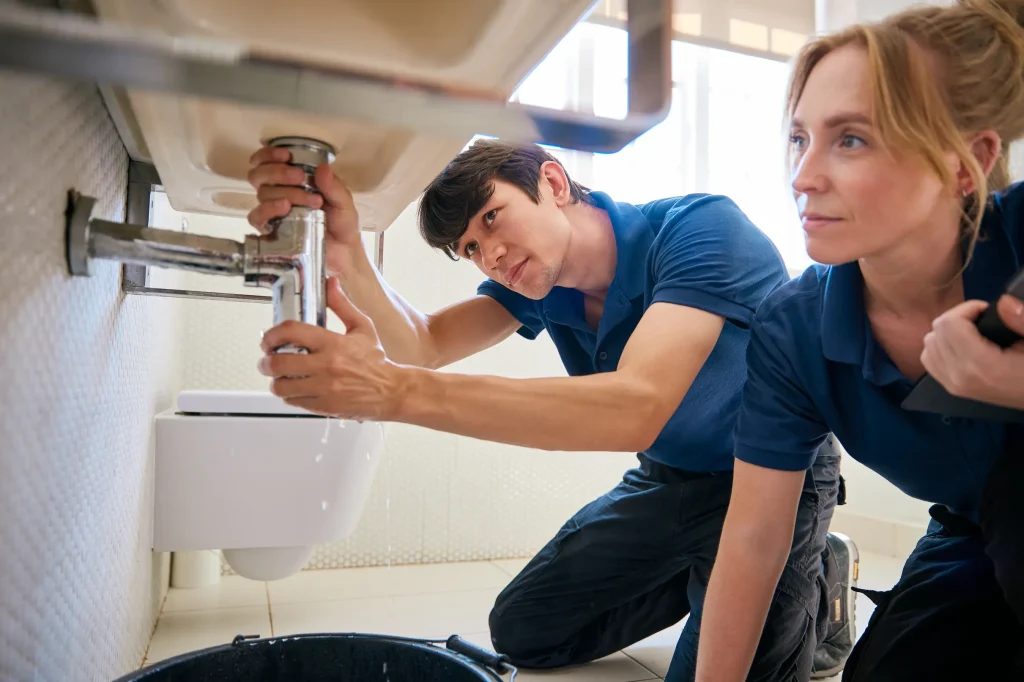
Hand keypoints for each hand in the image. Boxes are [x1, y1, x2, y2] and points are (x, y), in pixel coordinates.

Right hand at [247, 146, 361, 275]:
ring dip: (286, 192)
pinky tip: (285, 208)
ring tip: (312, 201)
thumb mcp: (343, 201)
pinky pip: (257, 218)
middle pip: (259, 175)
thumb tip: (322, 168)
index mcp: (291, 181)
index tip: (287, 155)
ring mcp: (273, 213)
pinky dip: (268, 209)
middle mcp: (278, 194)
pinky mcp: (272, 231)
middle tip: (300, 177)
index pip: (266, 161)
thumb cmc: (342, 224)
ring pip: (263, 194)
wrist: (345, 253)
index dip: (270, 155)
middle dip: (278, 172)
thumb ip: (334, 186)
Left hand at [257, 278, 404, 420]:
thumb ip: (342, 305)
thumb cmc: (377, 361)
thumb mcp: (362, 327)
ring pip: (281, 386)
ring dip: (275, 380)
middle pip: (278, 362)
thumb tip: (330, 284)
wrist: (392, 391)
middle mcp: (326, 365)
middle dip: (265, 361)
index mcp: (333, 343)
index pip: (291, 332)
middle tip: (267, 360)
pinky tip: (295, 388)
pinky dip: (289, 395)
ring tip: (280, 377)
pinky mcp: (324, 406)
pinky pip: (293, 401)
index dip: (272, 334)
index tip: (268, 339)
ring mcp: (324, 388)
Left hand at [921, 295, 1023, 409]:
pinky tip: (960, 345)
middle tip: (980, 320)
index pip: (949, 324)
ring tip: (971, 332)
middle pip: (937, 330)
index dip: (968, 309)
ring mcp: (952, 384)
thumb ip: (1020, 320)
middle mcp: (960, 376)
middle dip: (958, 318)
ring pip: (929, 343)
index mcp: (981, 365)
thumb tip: (1003, 302)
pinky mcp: (950, 388)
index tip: (986, 311)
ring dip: (946, 332)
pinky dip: (940, 347)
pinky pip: (928, 358)